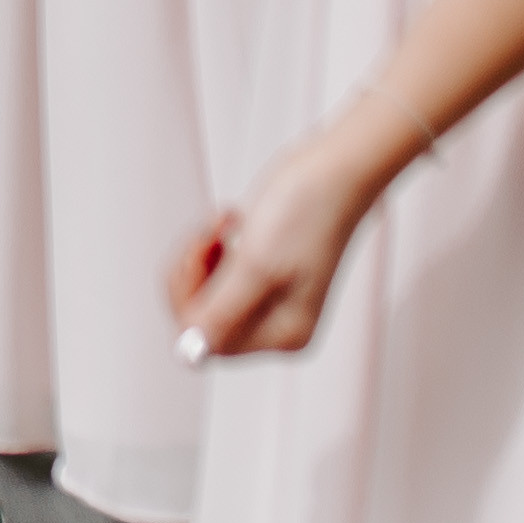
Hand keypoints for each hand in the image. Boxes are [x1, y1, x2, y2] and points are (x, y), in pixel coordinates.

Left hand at [169, 124, 393, 360]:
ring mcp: (269, 298)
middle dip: (193, 275)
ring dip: (200, 254)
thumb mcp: (256, 265)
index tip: (197, 257)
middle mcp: (277, 324)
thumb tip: (190, 353)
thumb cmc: (305, 214)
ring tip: (222, 223)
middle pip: (203, 319)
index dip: (189, 304)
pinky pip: (215, 270)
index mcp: (283, 335)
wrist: (333, 169)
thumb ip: (222, 313)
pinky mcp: (262, 271)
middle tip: (207, 236)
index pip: (209, 342)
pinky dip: (211, 243)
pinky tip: (232, 218)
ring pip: (204, 292)